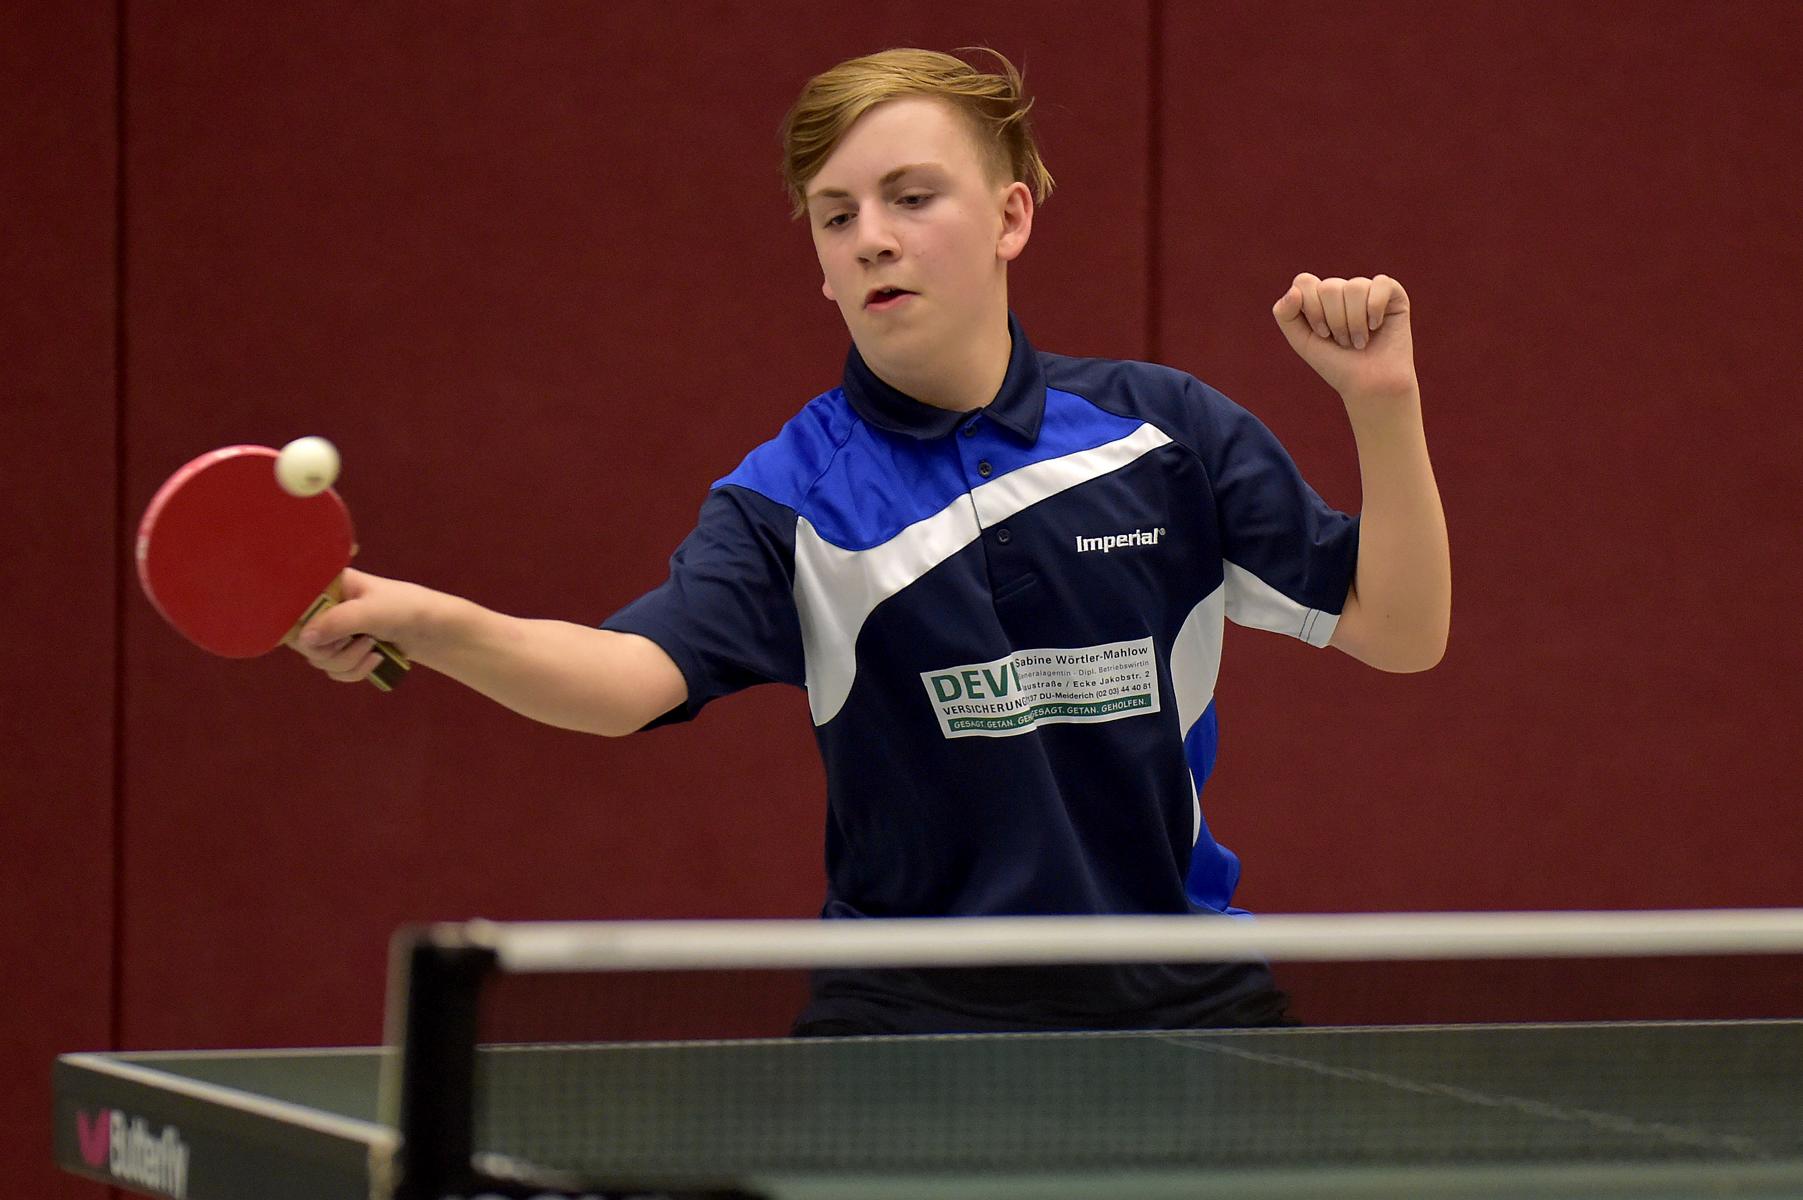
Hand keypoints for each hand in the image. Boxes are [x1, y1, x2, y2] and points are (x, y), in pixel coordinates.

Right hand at [290, 567, 431, 684]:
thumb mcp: (372, 611)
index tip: (323, 638)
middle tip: (359, 642)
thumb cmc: (407, 608)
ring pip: (320, 659)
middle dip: (332, 651)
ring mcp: (337, 630)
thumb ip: (337, 622)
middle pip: (304, 641)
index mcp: (329, 587)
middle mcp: (327, 607)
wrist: (435, 629)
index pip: (294, 609)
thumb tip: (305, 639)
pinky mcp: (347, 650)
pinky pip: (334, 670)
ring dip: (347, 663)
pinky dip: (354, 671)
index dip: (303, 629)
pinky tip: (376, 659)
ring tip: (373, 649)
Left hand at [1272, 273, 1415, 401]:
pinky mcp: (1393, 293)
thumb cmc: (1336, 365)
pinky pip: (1381, 283)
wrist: (1370, 385)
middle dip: (1334, 320)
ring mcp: (1368, 289)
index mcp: (1319, 297)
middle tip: (1344, 342)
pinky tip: (1376, 326)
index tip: (1322, 334)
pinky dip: (1375, 308)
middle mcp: (1342, 290)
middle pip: (1329, 286)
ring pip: (1354, 287)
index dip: (1311, 310)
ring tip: (1360, 341)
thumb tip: (1294, 289)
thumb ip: (1284, 314)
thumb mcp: (1302, 341)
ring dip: (1354, 322)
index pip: (1304, 282)